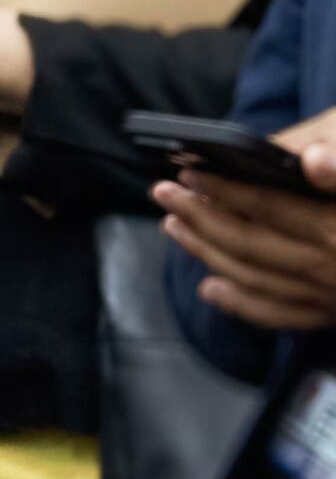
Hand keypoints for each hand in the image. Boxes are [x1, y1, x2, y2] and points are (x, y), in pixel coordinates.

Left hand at [153, 106, 335, 330]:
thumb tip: (315, 163)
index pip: (268, 205)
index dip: (223, 186)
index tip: (187, 169)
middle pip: (251, 244)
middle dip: (200, 217)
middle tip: (163, 193)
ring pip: (258, 280)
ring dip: (208, 255)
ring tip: (176, 227)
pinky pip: (284, 315)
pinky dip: (243, 304)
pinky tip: (213, 289)